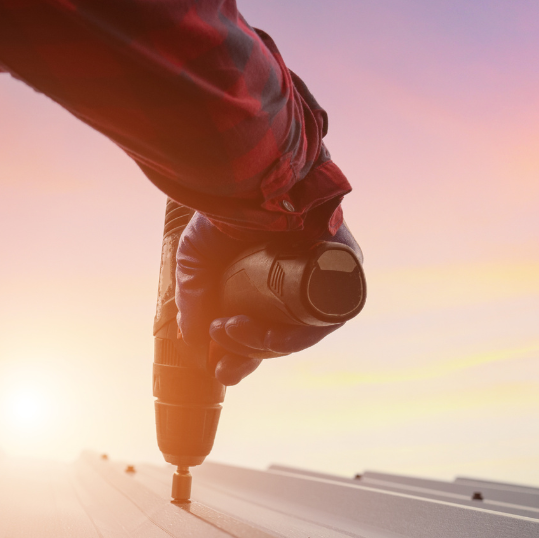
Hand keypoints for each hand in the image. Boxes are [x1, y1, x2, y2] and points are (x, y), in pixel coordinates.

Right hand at [174, 212, 347, 383]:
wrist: (248, 168)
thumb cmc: (224, 205)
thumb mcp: (195, 259)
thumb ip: (192, 299)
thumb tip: (194, 341)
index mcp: (268, 284)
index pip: (262, 333)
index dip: (242, 357)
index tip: (221, 369)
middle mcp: (298, 283)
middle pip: (282, 339)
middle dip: (249, 354)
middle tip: (221, 352)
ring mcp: (324, 276)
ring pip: (303, 333)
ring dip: (266, 346)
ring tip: (230, 328)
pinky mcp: (345, 266)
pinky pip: (329, 316)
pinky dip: (298, 334)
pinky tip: (270, 335)